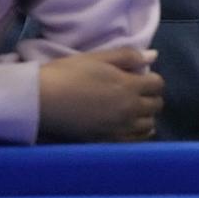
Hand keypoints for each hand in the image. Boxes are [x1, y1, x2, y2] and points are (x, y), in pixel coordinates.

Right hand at [38, 48, 163, 142]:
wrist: (41, 99)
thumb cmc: (68, 73)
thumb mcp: (98, 58)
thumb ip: (128, 57)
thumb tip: (153, 56)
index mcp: (129, 86)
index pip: (158, 84)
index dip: (152, 79)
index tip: (141, 77)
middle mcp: (129, 109)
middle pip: (156, 105)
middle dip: (151, 96)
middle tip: (137, 92)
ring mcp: (119, 128)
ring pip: (148, 125)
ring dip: (145, 115)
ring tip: (133, 109)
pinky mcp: (106, 141)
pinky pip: (134, 141)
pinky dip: (138, 134)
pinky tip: (130, 127)